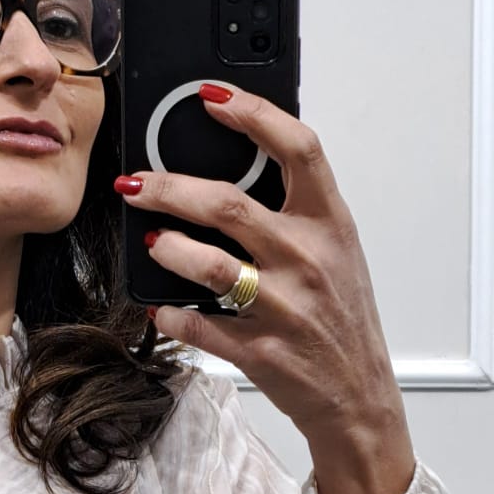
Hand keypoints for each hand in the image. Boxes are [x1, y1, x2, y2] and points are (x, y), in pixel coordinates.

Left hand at [116, 86, 416, 493]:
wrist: (358, 396)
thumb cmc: (341, 318)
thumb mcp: (337, 253)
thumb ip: (296, 211)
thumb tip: (233, 167)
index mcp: (331, 224)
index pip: (298, 148)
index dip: (253, 113)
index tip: (212, 96)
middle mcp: (307, 260)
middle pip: (227, 204)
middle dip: (168, 187)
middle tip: (135, 183)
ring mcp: (282, 308)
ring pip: (207, 265)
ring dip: (167, 248)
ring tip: (150, 241)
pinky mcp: (258, 352)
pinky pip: (197, 326)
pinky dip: (171, 315)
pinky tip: (160, 307)